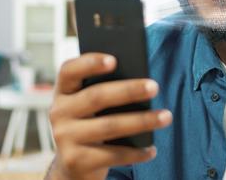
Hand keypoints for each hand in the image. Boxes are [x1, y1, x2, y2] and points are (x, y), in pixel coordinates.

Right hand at [46, 53, 172, 179]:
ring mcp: (65, 138)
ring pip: (109, 126)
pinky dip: (136, 152)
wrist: (73, 165)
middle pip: (96, 97)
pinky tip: (152, 149)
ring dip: (142, 121)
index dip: (89, 63)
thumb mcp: (91, 105)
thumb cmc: (90, 123)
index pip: (69, 71)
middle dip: (129, 91)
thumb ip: (104, 90)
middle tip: (155, 86)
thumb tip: (141, 82)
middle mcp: (59, 112)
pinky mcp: (76, 161)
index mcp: (63, 91)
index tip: (114, 60)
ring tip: (166, 116)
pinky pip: (113, 155)